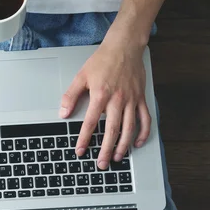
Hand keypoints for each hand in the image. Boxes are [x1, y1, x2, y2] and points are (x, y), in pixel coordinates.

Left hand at [60, 36, 150, 169]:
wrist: (124, 46)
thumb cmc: (102, 60)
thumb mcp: (81, 76)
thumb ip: (70, 96)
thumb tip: (63, 113)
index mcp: (101, 95)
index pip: (90, 123)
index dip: (84, 139)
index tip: (80, 151)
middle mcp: (118, 100)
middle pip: (112, 131)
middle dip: (106, 150)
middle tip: (102, 163)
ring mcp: (132, 100)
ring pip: (129, 128)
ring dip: (123, 145)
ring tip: (118, 158)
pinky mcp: (141, 98)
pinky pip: (145, 119)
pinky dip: (143, 132)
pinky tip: (137, 142)